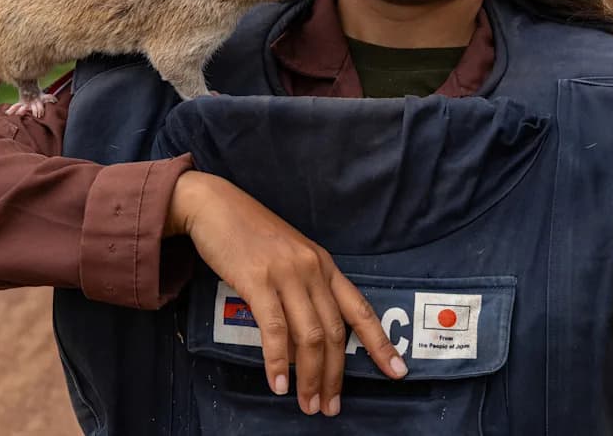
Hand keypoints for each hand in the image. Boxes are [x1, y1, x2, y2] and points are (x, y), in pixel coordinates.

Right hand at [167, 171, 407, 416]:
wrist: (215, 205)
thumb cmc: (249, 231)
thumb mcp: (290, 255)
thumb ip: (305, 287)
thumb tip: (309, 336)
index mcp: (324, 264)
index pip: (360, 309)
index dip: (380, 343)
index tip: (397, 372)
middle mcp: (312, 269)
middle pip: (334, 333)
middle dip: (335, 376)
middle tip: (329, 406)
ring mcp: (286, 274)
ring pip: (309, 337)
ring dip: (311, 377)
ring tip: (307, 403)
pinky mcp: (258, 280)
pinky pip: (275, 330)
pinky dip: (278, 362)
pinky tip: (278, 382)